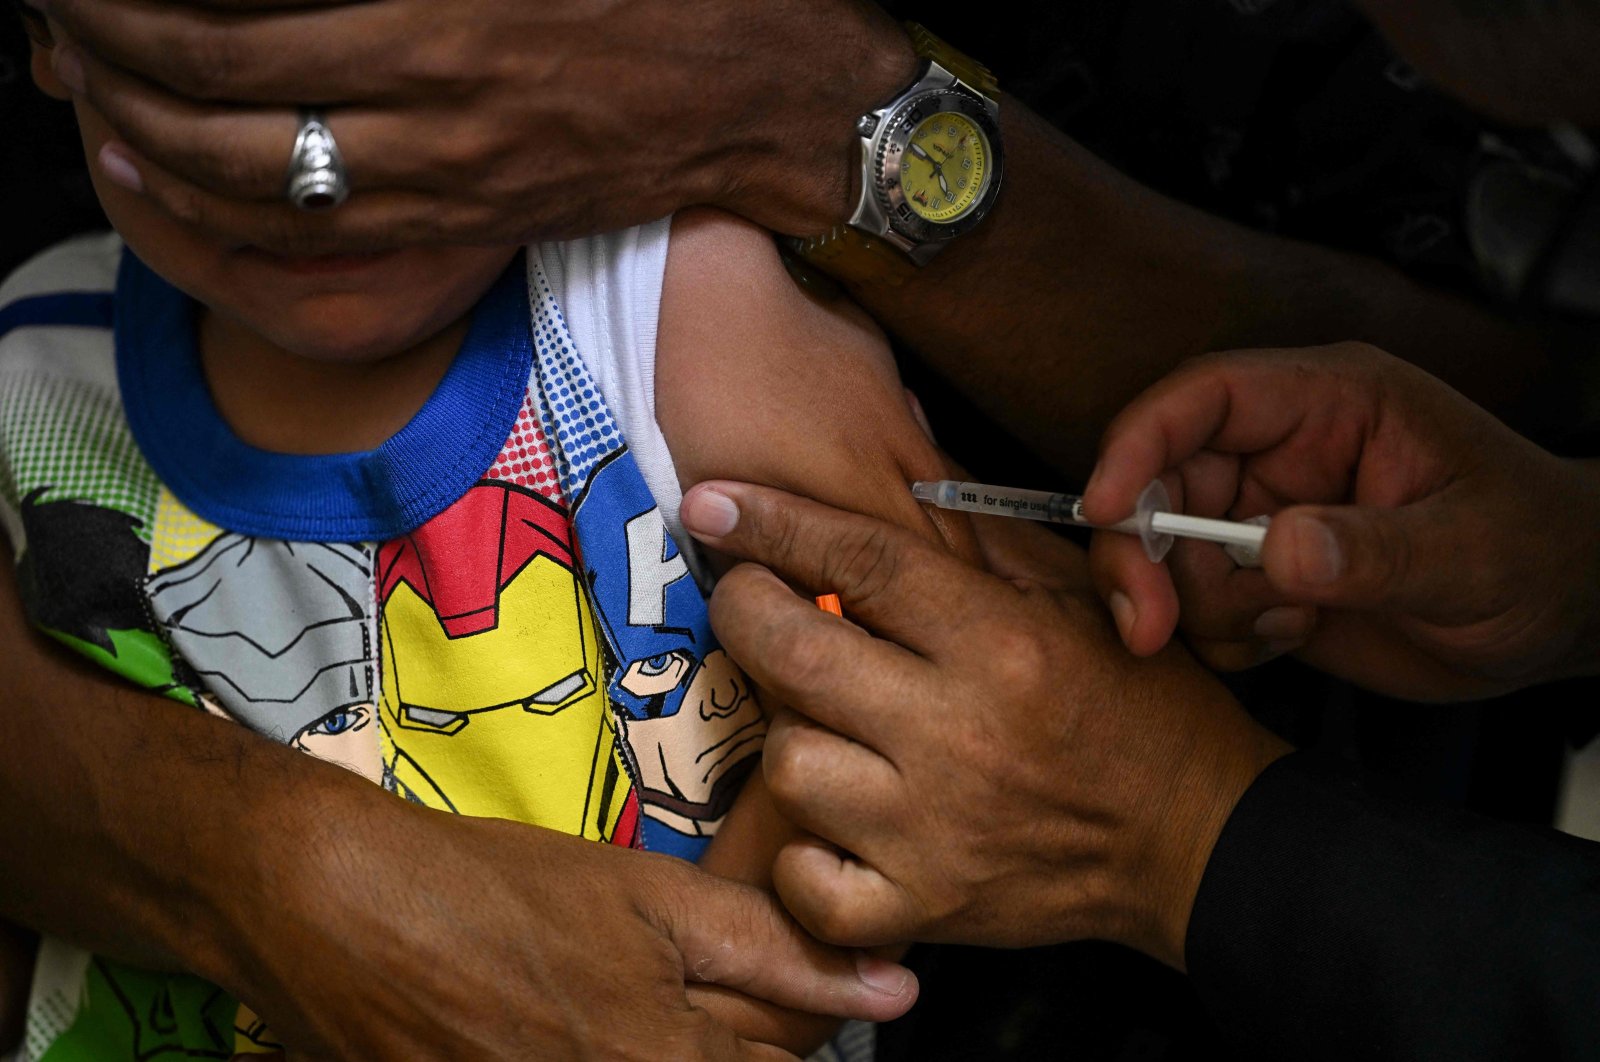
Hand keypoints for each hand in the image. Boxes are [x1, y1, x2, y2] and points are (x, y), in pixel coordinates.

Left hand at [34, 0, 914, 254]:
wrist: (773, 92)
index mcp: (445, 12)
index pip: (227, 26)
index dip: (125, 10)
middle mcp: (436, 108)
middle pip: (220, 110)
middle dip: (114, 70)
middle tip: (68, 29)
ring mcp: (455, 178)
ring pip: (261, 188)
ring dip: (156, 149)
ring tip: (97, 103)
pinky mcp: (476, 215)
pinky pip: (325, 235)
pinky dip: (230, 212)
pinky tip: (179, 175)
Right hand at [212, 782, 916, 1060]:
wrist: (340, 913)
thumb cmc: (497, 892)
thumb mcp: (648, 899)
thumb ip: (775, 951)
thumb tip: (898, 988)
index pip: (797, 1058)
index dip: (804, 1005)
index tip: (780, 972)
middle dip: (747, 1029)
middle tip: (683, 972)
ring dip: (686, 1038)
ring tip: (627, 991)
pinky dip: (625, 1045)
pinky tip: (583, 1011)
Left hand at [679, 480, 1287, 968]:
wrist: (1195, 839)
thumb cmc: (1137, 707)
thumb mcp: (1081, 601)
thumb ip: (982, 547)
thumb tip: (887, 490)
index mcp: (999, 644)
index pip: (861, 564)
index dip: (773, 524)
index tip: (712, 505)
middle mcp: (957, 734)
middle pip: (792, 656)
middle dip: (744, 611)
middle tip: (749, 599)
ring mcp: (933, 832)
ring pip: (788, 765)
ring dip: (790, 733)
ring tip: (822, 721)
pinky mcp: (927, 907)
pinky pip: (809, 885)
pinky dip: (802, 856)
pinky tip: (830, 826)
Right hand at [1081, 341, 1599, 699]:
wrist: (1559, 616)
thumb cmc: (1540, 551)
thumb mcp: (1473, 550)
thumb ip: (1376, 549)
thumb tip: (1280, 550)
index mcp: (1331, 404)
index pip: (1203, 398)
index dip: (1138, 444)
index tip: (1103, 509)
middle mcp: (1283, 454)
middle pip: (1157, 483)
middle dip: (1141, 556)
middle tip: (1151, 626)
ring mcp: (1266, 518)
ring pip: (1166, 556)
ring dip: (1197, 608)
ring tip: (1286, 626)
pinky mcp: (1262, 578)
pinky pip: (1196, 609)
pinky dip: (1222, 639)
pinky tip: (1292, 637)